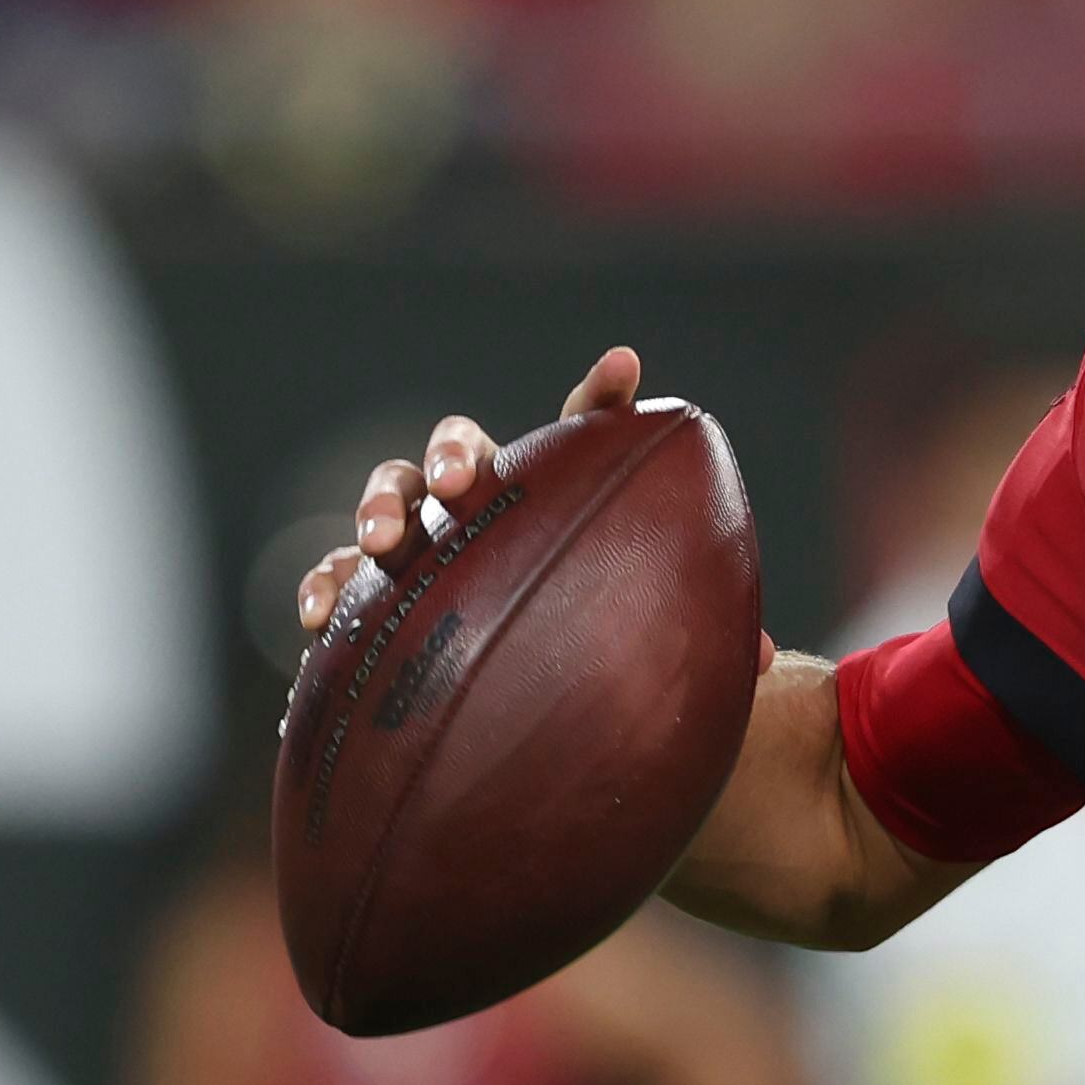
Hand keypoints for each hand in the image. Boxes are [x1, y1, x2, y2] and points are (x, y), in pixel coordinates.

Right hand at [291, 351, 749, 660]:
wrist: (510, 716)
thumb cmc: (587, 660)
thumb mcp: (643, 644)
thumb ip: (693, 635)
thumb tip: (766, 660)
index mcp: (551, 498)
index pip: (582, 434)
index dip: (604, 397)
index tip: (627, 368)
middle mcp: (481, 507)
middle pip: (461, 449)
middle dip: (454, 454)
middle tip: (463, 482)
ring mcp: (421, 547)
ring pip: (392, 499)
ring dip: (381, 509)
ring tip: (383, 544)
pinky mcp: (370, 603)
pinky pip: (336, 582)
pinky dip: (324, 588)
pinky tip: (318, 617)